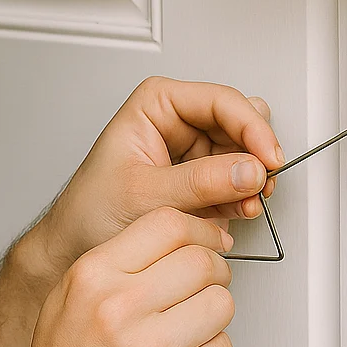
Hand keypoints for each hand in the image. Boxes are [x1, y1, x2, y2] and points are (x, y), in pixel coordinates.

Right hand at [1, 207, 234, 346]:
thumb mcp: (66, 300)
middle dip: (211, 272)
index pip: (169, 223)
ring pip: (221, 302)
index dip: (198, 231)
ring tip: (185, 329)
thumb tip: (172, 238)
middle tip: (201, 286)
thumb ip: (115, 263)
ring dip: (212, 313)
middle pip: (203, 261)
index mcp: (92, 278)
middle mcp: (121, 308)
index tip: (205, 242)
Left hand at [31, 78, 283, 274]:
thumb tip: (249, 170)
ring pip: (243, 153)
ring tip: (245, 204)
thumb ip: (200, 182)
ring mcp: (191, 151)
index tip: (269, 159)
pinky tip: (235, 212)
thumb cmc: (91, 210)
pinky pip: (237, 181)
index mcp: (156, 105)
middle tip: (261, 184)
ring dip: (251, 181)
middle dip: (253, 156)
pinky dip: (242, 197)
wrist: (77, 245)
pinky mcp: (200, 181)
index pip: (220, 101)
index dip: (251, 128)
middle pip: (238, 124)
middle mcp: (176, 121)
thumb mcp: (145, 195)